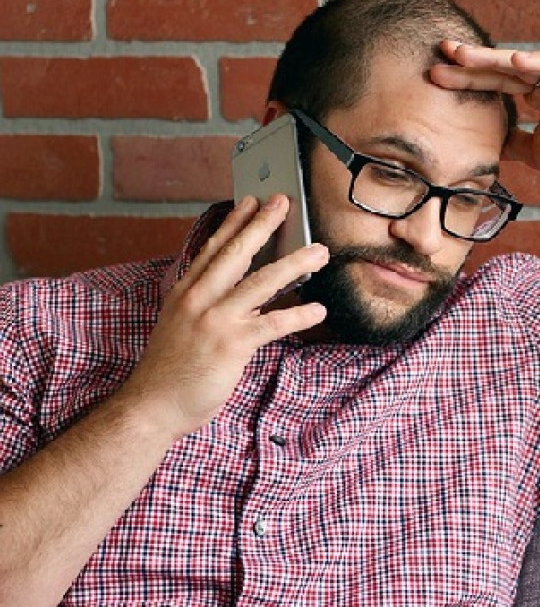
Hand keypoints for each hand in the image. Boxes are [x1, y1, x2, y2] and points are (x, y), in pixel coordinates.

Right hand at [119, 195, 328, 438]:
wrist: (152, 405)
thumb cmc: (170, 371)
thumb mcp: (182, 327)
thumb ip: (208, 307)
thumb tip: (242, 295)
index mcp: (185, 292)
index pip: (212, 249)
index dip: (233, 223)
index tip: (250, 201)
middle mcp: (198, 299)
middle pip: (236, 253)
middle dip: (262, 225)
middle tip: (284, 202)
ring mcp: (215, 320)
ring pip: (261, 282)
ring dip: (294, 264)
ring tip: (319, 252)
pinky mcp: (232, 344)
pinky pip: (273, 324)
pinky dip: (299, 314)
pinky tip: (319, 310)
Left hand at [429, 42, 539, 202]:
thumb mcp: (538, 154)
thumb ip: (515, 144)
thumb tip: (490, 144)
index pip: (498, 84)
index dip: (469, 79)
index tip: (436, 77)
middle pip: (505, 70)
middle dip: (472, 62)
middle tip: (441, 52)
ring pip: (527, 65)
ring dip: (495, 59)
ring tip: (465, 55)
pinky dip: (539, 65)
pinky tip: (514, 62)